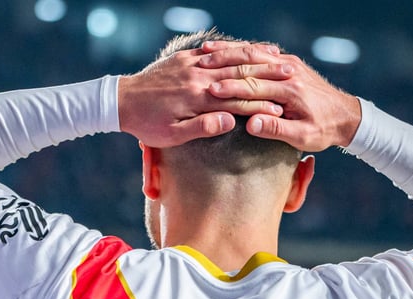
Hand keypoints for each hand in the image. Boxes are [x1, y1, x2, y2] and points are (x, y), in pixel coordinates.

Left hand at [119, 41, 293, 147]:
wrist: (122, 101)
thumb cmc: (147, 125)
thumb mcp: (173, 135)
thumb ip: (203, 127)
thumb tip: (231, 120)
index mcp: (197, 98)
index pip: (237, 99)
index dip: (261, 105)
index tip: (282, 109)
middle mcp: (197, 77)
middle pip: (238, 75)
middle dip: (265, 77)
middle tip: (291, 77)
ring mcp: (190, 64)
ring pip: (228, 59)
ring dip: (254, 60)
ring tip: (278, 59)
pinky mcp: (182, 58)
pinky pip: (212, 51)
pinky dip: (231, 50)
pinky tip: (247, 50)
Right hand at [203, 41, 362, 151]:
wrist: (346, 115)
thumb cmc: (324, 131)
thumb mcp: (303, 138)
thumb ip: (277, 130)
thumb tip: (251, 124)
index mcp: (292, 91)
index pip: (255, 87)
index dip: (232, 89)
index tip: (211, 91)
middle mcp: (290, 72)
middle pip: (251, 66)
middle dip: (224, 66)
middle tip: (199, 67)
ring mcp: (290, 64)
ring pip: (254, 54)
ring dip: (229, 52)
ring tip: (205, 52)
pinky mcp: (289, 62)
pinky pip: (261, 53)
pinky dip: (241, 50)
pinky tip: (223, 49)